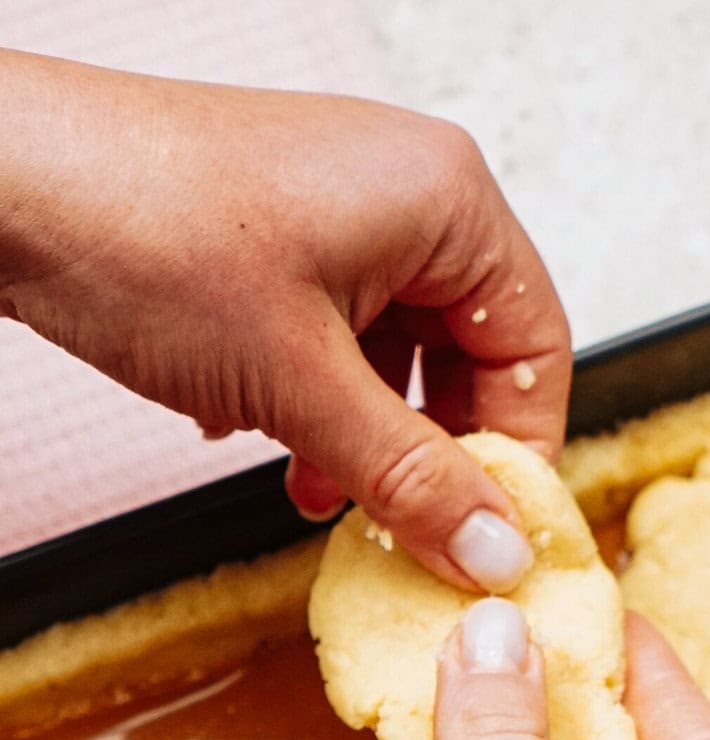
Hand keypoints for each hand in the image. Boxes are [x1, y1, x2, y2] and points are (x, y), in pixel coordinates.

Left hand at [0, 49, 570, 590]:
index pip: (536, 346)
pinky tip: (267, 441)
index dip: (519, 452)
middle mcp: (406, 192)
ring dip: (369, 440)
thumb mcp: (298, 383)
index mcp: (445, 198)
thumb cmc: (142, 232)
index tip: (494, 534)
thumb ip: (408, 475)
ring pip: (397, 355)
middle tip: (412, 527)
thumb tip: (494, 548)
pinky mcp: (279, 239)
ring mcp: (339, 211)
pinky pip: (337, 338)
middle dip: (435, 452)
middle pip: (471, 355)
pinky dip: (317, 402)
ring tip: (324, 496)